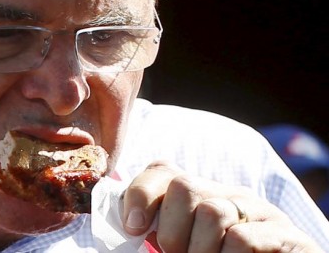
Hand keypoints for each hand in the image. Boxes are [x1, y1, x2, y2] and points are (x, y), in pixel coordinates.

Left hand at [121, 161, 322, 251]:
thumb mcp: (185, 246)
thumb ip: (161, 234)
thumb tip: (129, 226)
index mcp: (201, 195)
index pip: (162, 171)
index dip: (141, 195)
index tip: (133, 228)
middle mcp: (229, 194)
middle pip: (184, 186)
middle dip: (171, 229)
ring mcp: (260, 211)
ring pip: (212, 212)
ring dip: (198, 250)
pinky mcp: (286, 234)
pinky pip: (242, 238)